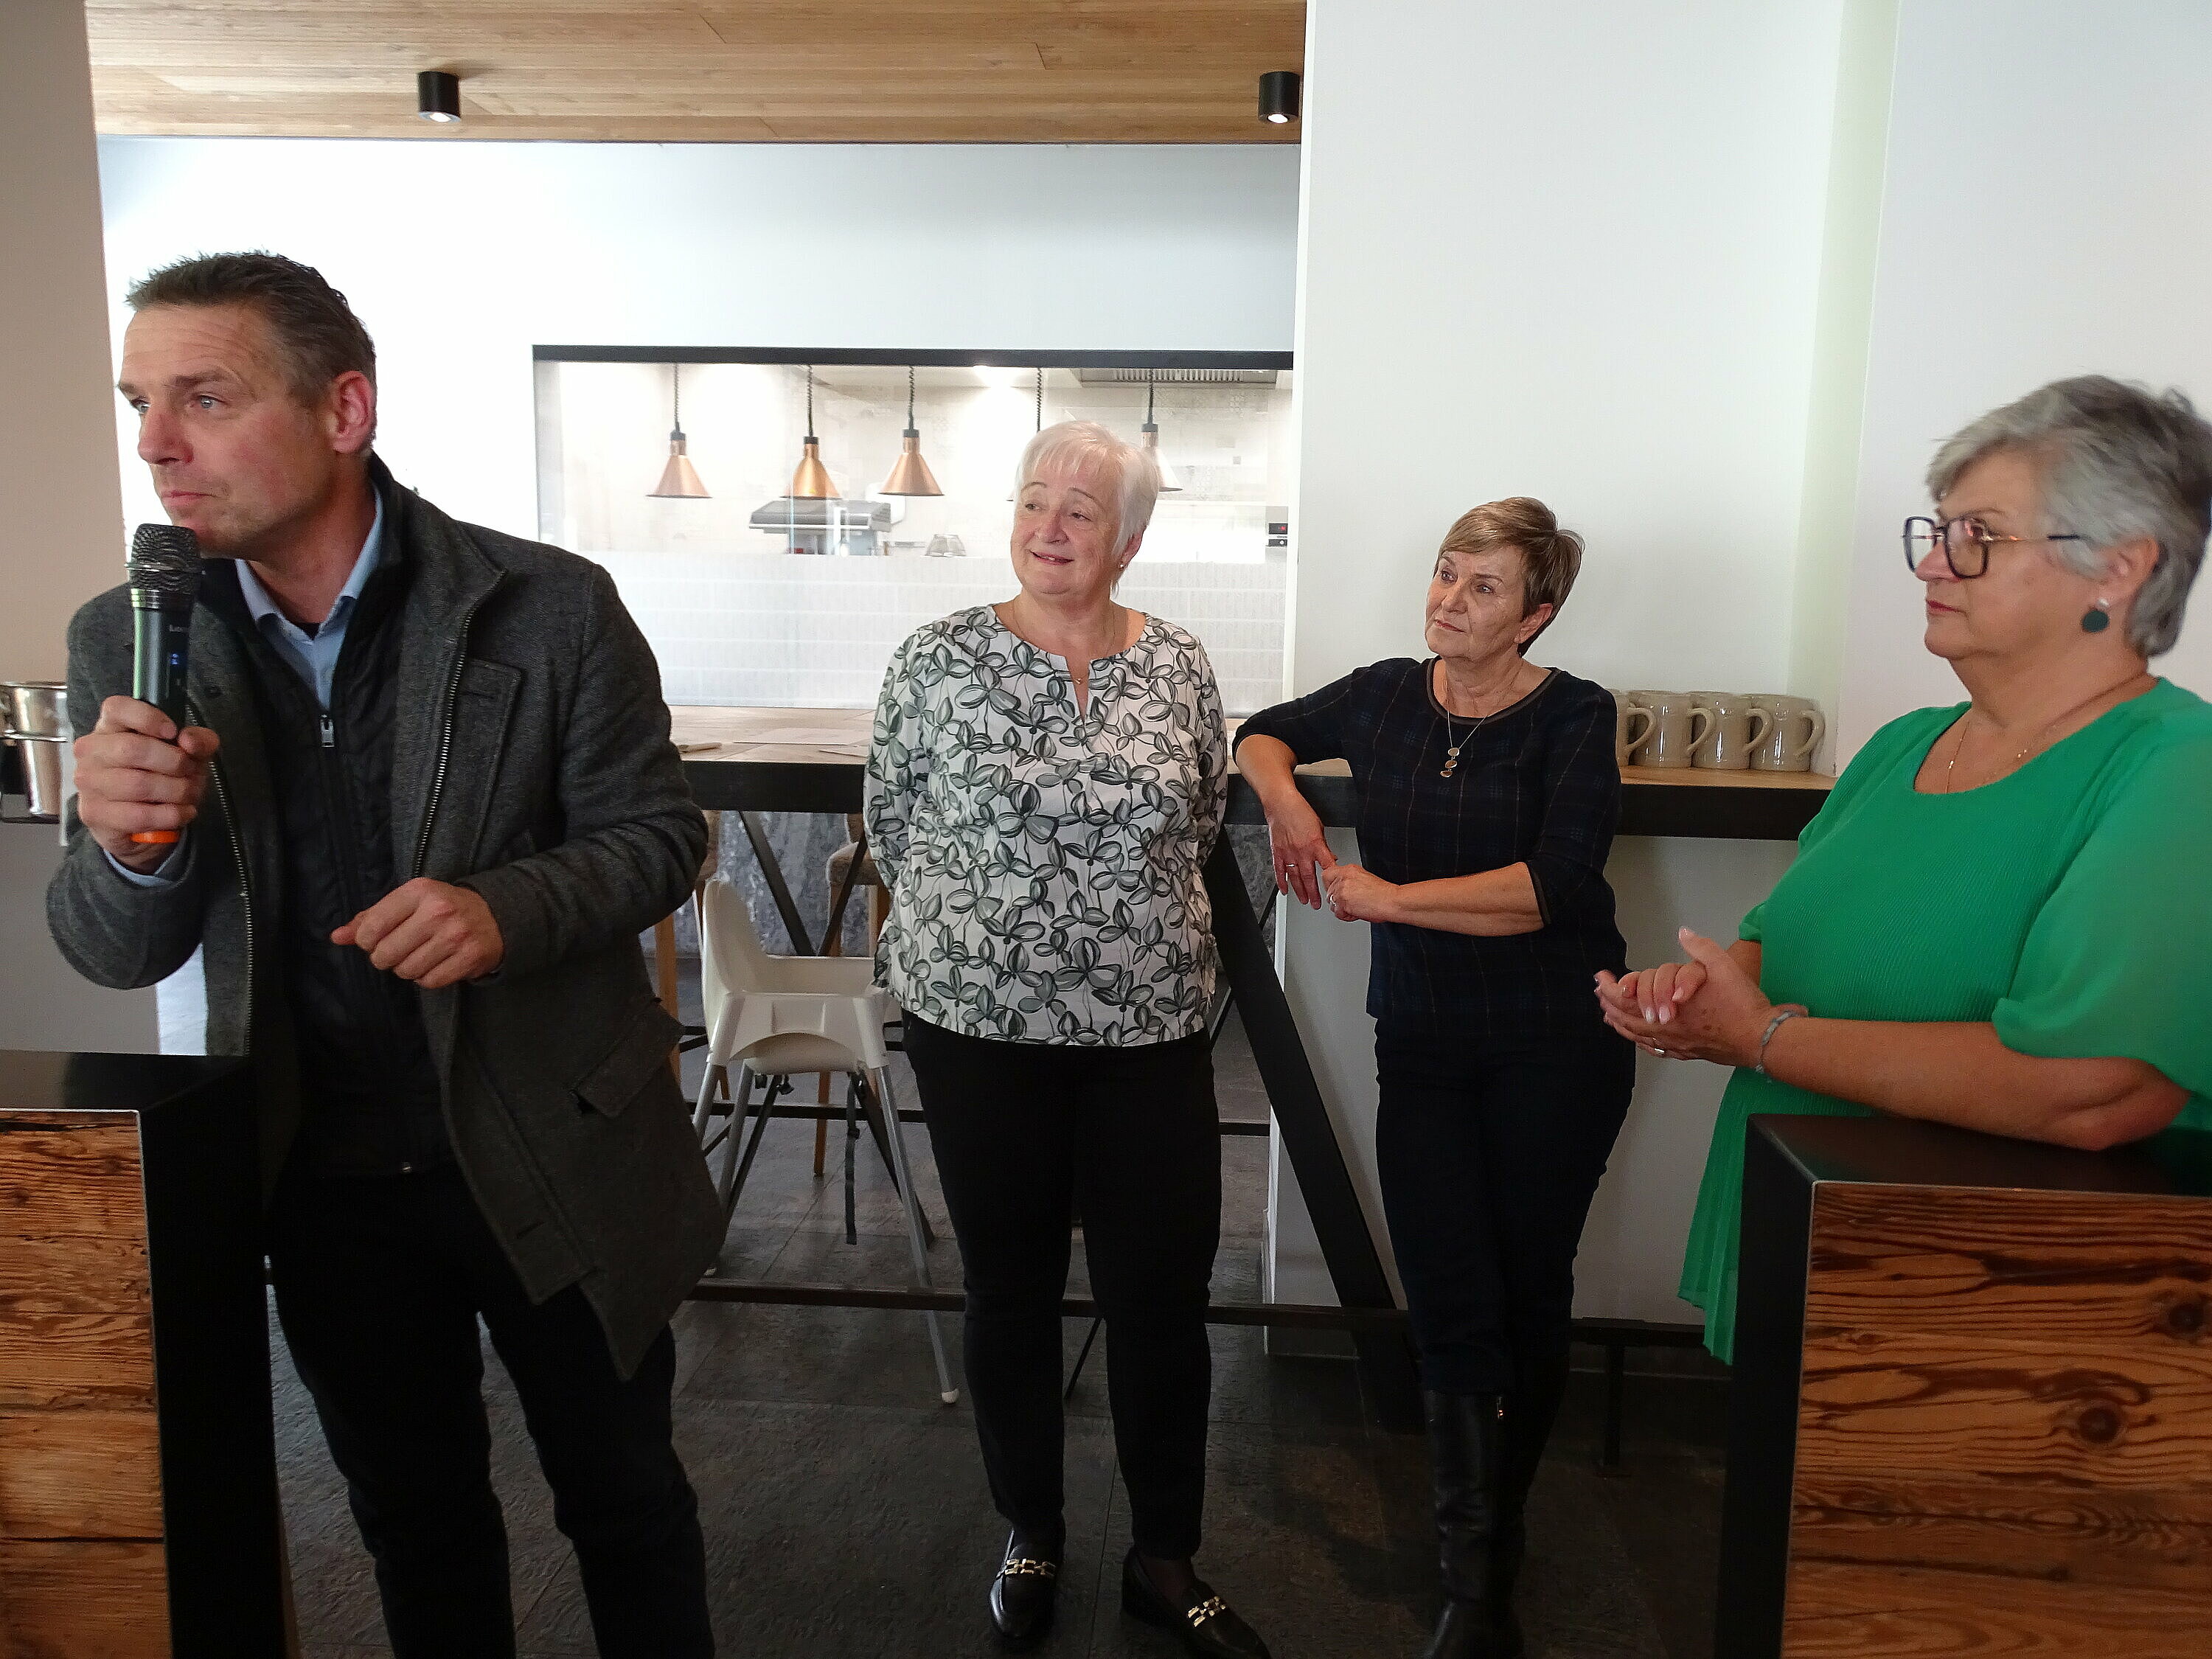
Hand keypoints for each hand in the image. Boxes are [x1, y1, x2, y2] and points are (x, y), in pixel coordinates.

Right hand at [73, 696, 219, 868]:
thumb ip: (199, 740)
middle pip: (133, 749)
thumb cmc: (163, 774)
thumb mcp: (190, 753)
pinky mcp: (93, 812)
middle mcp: (92, 750)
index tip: (173, 732)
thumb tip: (189, 741)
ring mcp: (88, 781)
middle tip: (190, 772)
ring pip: (137, 784)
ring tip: (189, 794)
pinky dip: (169, 815)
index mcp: (111, 725)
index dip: (148, 717)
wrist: (144, 820)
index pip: (117, 708)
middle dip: (174, 763)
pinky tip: (182, 812)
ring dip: (176, 792)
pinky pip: (138, 815)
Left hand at [334, 878, 504, 989]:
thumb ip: (370, 918)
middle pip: (386, 954)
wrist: (495, 915)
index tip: (376, 939)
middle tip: (398, 950)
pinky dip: (427, 978)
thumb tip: (336, 937)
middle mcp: (438, 912)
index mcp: (419, 891)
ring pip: (406, 971)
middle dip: (386, 958)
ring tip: (419, 956)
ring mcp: (456, 936)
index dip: (366, 941)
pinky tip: (435, 964)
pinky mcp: (469, 958)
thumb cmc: (442, 908)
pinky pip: (430, 982)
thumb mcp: (407, 903)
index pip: (372, 926)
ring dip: (407, 969)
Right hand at [1263, 790, 1335, 907]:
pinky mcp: (1277, 852)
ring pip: (1295, 877)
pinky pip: (1279, 871)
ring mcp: (1288, 853)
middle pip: (1309, 877)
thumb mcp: (1319, 827)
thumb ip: (1323, 845)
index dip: (1331, 878)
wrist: (1281, 803)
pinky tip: (1285, 890)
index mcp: (1315, 844)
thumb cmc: (1300, 811)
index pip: (1327, 865)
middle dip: (1314, 893)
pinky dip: (1281, 882)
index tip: (1334, 888)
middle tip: (1317, 903)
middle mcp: (1302, 851)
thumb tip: (1330, 857)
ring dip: (1300, 891)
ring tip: (1304, 901)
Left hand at [1321, 861, 1398, 923]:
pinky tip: (1358, 913)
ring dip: (1342, 909)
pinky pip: (1337, 913)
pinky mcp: (1343, 902)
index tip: (1335, 891)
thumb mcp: (1364, 878)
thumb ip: (1350, 881)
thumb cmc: (1384, 893)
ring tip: (1356, 908)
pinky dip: (1347, 916)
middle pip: (1328, 892)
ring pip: (1332, 903)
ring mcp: (1342, 889)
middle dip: (1337, 900)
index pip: (1327, 874)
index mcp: (1349, 869)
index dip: (1330, 885)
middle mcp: (1343, 877)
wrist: (1391, 901)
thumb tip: (1343, 888)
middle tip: (1351, 903)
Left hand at [1596, 928, 1768, 1065]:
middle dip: (1609, 1003)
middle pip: (1625, 1018)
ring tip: (1607, 1013)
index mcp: (1668, 1008)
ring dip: (1619, 1021)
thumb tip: (1683, 932)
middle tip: (1599, 992)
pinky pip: (1652, 1048)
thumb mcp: (1723, 967)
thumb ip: (1700, 948)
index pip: (1626, 999)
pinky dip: (1637, 1039)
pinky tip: (1635, 1035)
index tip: (1602, 977)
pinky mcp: (1685, 1053)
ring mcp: (1674, 1044)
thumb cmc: (1740, 1004)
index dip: (1611, 987)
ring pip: (1636, 1035)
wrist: (1760, 1038)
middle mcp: (1665, 1030)